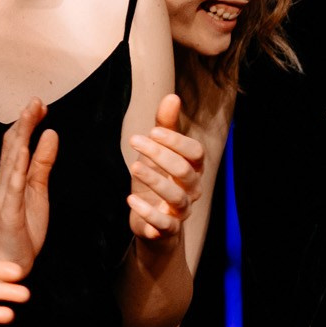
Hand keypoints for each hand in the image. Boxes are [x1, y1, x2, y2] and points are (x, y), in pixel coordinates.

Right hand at [0, 100, 56, 276]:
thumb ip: (43, 163)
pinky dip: (17, 166)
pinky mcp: (9, 212)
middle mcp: (4, 183)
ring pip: (12, 160)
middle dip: (24, 122)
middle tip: (35, 100)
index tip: (39, 103)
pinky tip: (23, 151)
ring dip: (21, 136)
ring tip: (30, 116)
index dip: (27, 122)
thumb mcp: (38, 191)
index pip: (17, 144)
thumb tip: (51, 134)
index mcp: (11, 178)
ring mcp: (4, 196)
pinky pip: (12, 186)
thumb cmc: (22, 230)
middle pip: (12, 146)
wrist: (8, 262)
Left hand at [126, 92, 206, 243]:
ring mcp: (181, 210)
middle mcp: (192, 189)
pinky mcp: (168, 229)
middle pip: (185, 171)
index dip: (176, 141)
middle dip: (160, 155)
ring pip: (176, 196)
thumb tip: (172, 97)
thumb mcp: (157, 154)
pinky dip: (148, 212)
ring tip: (133, 167)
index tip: (152, 131)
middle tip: (134, 141)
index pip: (195, 152)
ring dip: (154, 180)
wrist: (152, 225)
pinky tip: (130, 199)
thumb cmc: (157, 182)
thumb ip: (165, 128)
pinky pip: (164, 223)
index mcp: (193, 169)